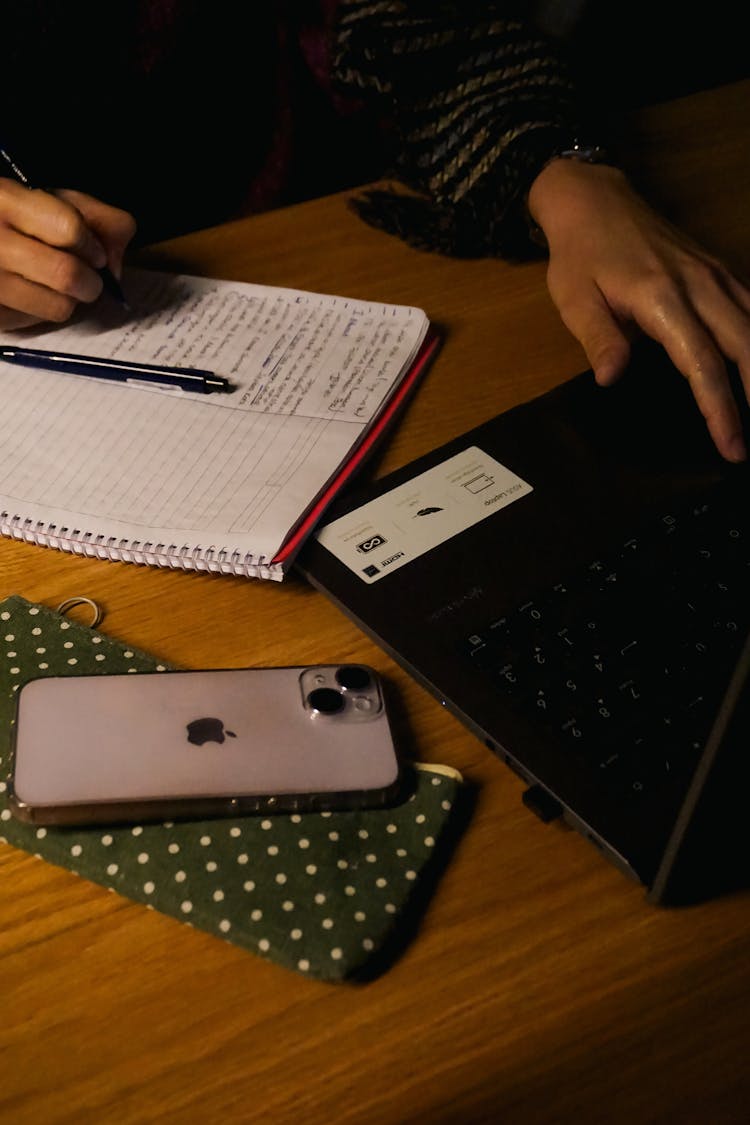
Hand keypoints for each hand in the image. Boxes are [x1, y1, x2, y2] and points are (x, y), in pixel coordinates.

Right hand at [0, 179, 135, 329]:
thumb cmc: (17, 220)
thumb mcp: (53, 200)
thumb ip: (97, 218)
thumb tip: (114, 263)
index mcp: (5, 200)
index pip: (68, 228)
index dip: (93, 245)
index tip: (95, 253)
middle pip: (67, 274)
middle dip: (91, 281)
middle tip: (87, 279)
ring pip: (59, 306)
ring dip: (70, 300)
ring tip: (57, 286)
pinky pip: (39, 323)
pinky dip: (46, 311)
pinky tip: (34, 294)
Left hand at [527, 160, 749, 461]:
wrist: (592, 199)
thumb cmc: (580, 254)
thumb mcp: (574, 299)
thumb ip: (599, 339)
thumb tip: (612, 378)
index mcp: (662, 297)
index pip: (701, 363)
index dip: (719, 408)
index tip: (730, 443)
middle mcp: (699, 285)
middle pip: (744, 346)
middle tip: (746, 443)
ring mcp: (714, 274)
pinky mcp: (717, 269)